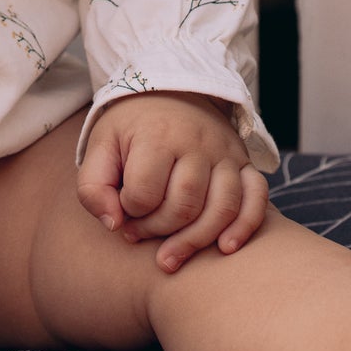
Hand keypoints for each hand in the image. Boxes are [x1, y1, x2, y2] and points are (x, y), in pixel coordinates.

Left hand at [76, 90, 266, 272]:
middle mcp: (197, 142)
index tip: (123, 207)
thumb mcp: (100, 146)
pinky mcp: (244, 162)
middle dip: (158, 230)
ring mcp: (225, 152)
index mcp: (157, 135)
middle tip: (139, 233)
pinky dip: (245, 225)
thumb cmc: (131, 127)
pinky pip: (256, 197)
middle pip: (184, 205)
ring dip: (196, 240)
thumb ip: (93, 187)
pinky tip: (226, 248)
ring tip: (170, 259)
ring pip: (221, 208)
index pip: (144, 193)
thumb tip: (113, 225)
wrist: (170, 91)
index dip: (129, 211)